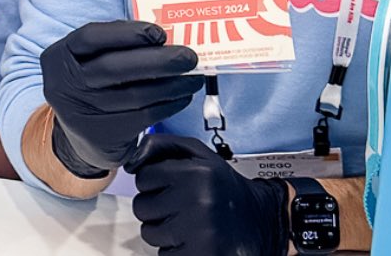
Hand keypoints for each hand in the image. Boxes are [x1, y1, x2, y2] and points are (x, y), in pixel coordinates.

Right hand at [40, 21, 200, 176]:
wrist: (77, 136)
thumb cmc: (92, 84)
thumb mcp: (88, 60)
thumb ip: (114, 44)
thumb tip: (160, 37)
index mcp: (59, 56)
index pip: (90, 37)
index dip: (126, 33)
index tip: (159, 33)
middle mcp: (64, 84)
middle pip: (113, 68)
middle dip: (157, 61)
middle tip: (188, 57)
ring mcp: (80, 114)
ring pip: (133, 95)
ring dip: (170, 86)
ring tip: (193, 78)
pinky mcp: (101, 137)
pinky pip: (142, 118)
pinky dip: (167, 105)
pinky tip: (181, 97)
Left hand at [132, 134, 288, 254]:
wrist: (260, 219)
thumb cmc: (221, 185)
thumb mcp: (197, 154)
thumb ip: (161, 146)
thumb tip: (130, 161)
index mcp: (197, 172)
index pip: (143, 177)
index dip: (154, 182)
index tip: (171, 185)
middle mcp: (199, 200)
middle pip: (142, 207)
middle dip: (155, 207)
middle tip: (179, 205)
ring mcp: (201, 232)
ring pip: (149, 233)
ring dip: (162, 230)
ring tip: (186, 222)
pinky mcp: (202, 255)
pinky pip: (163, 255)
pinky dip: (173, 250)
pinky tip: (192, 239)